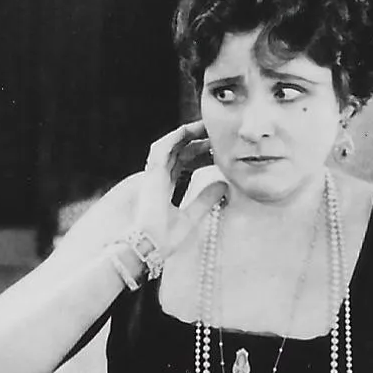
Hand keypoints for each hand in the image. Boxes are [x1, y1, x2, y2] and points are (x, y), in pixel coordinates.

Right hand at [130, 121, 226, 262]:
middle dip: (197, 140)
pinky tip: (189, 130)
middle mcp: (158, 179)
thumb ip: (205, 200)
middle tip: (217, 131)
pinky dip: (174, 137)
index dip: (201, 153)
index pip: (184, 163)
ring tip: (206, 125)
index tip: (219, 148)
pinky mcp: (151, 175)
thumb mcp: (192, 216)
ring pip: (170, 146)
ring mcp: (153, 176)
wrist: (148, 247)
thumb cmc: (164, 239)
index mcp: (165, 188)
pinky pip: (161, 148)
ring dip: (187, 133)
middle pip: (179, 151)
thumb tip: (224, 185)